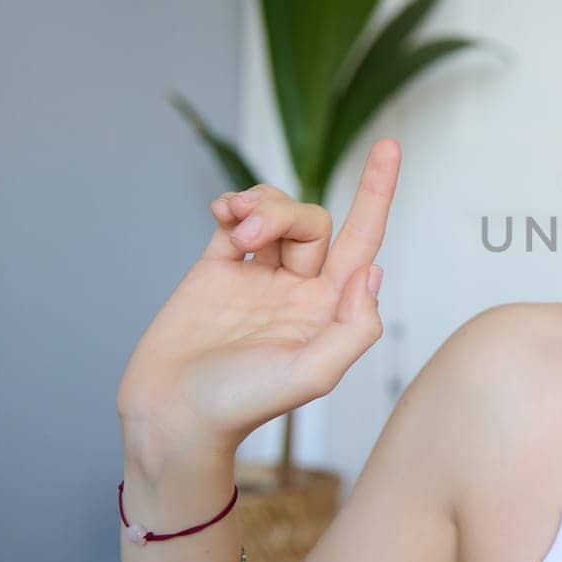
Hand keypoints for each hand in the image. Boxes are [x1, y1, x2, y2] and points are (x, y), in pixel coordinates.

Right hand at [117, 138, 401, 467]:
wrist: (172, 416)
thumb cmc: (243, 405)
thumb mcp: (314, 375)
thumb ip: (354, 327)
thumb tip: (372, 273)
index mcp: (330, 309)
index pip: (365, 241)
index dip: (377, 194)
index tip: (389, 145)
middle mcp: (299, 288)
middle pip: (314, 222)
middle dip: (286, 213)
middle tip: (249, 230)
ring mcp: (257, 277)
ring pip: (276, 215)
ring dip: (260, 207)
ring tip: (233, 225)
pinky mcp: (216, 270)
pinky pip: (234, 220)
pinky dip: (231, 206)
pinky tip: (223, 213)